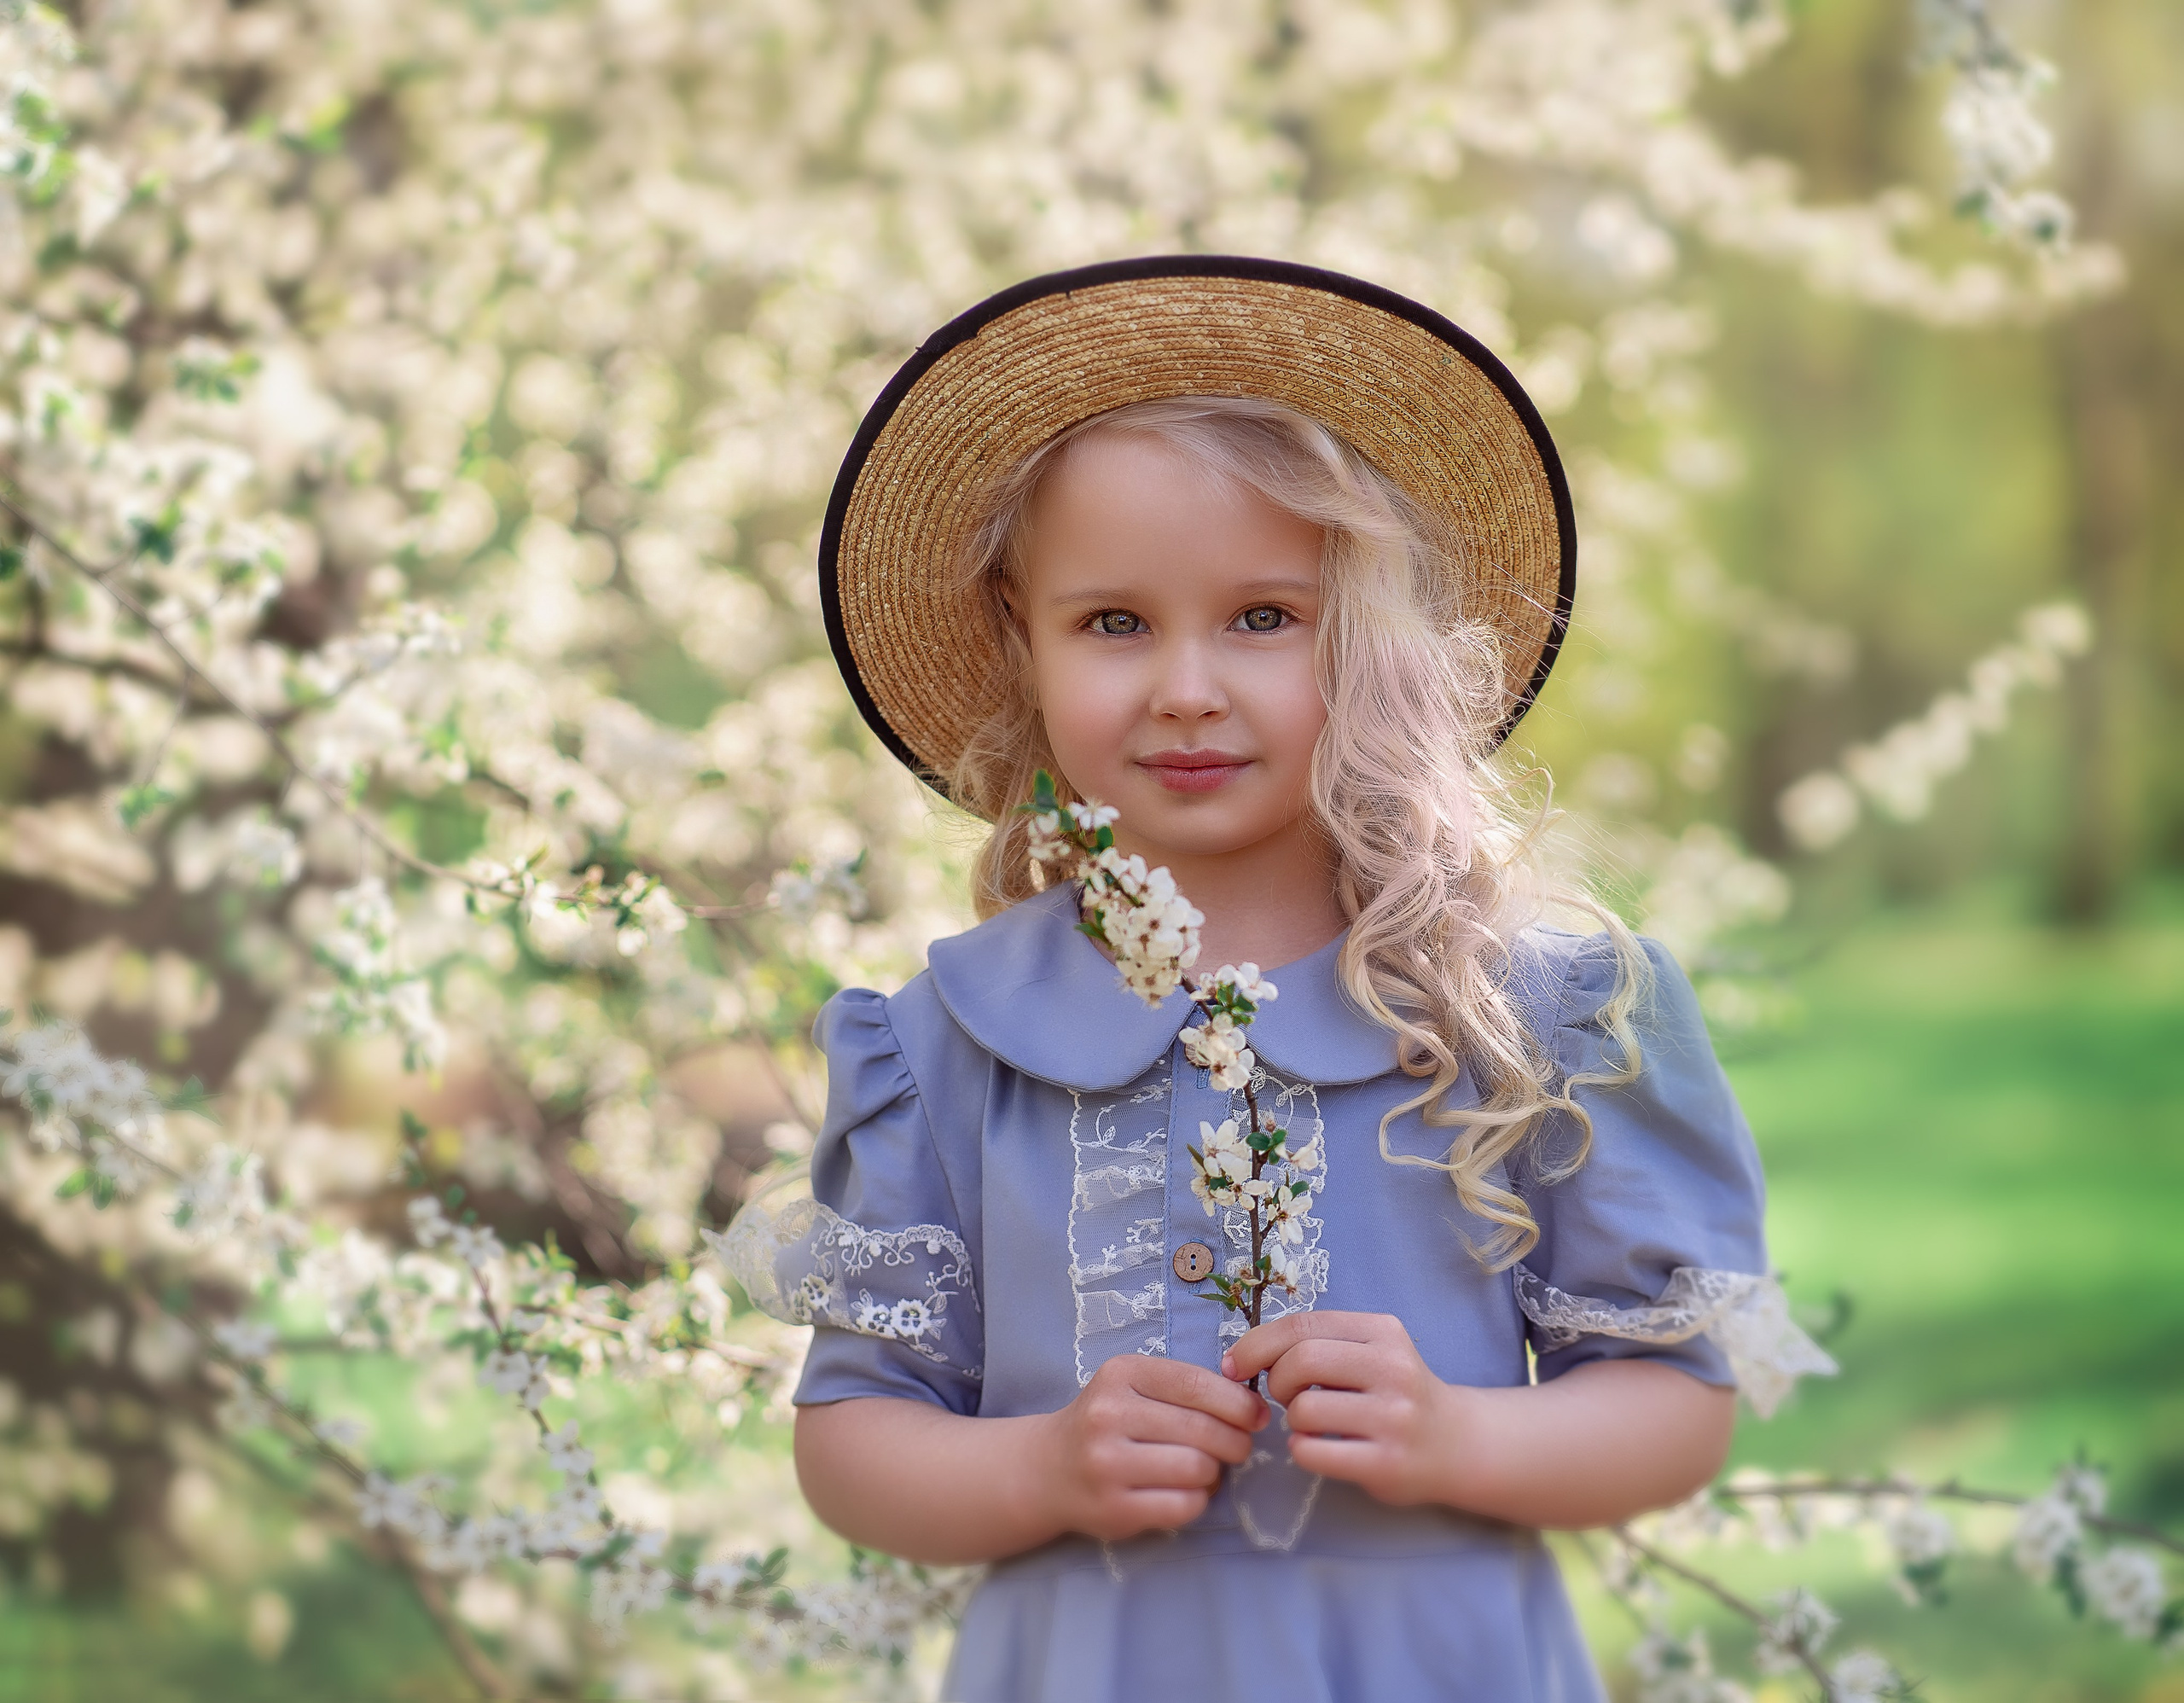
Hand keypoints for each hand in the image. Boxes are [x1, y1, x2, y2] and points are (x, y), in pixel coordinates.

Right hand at [1035, 1355, 1268, 1540]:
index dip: (1238, 1402)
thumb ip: (1185, 1389)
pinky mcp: (1113, 1509)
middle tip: (1238, 1448)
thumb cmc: (1107, 1423)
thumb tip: (1253, 1409)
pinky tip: (1186, 1492)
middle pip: (1203, 1429)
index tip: (1256, 1417)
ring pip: (1197, 1468)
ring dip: (1215, 1472)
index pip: (1196, 1384)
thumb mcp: (1134, 1387)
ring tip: (1205, 1470)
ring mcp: (1107, 1464)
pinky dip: (1198, 1500)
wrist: (1047, 1469)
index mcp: (1120, 1374)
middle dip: (1235, 1441)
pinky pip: (1184, 1506)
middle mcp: (1108, 1415)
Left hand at [1223, 1311, 1461, 1507]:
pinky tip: (1316, 1448)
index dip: (1256, 1343)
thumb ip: (1322, 1343)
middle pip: (1300, 1362)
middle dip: (1276, 1380)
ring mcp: (1393, 1418)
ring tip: (1311, 1423)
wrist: (1458, 1443)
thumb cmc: (1397, 1393)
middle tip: (1284, 1396)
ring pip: (1304, 1409)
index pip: (1303, 1324)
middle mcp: (1393, 1369)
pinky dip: (1302, 1450)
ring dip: (1292, 1419)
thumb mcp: (1373, 1350)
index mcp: (1384, 1332)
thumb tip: (1245, 1353)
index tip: (1234, 1364)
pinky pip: (1314, 1453)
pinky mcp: (1386, 1462)